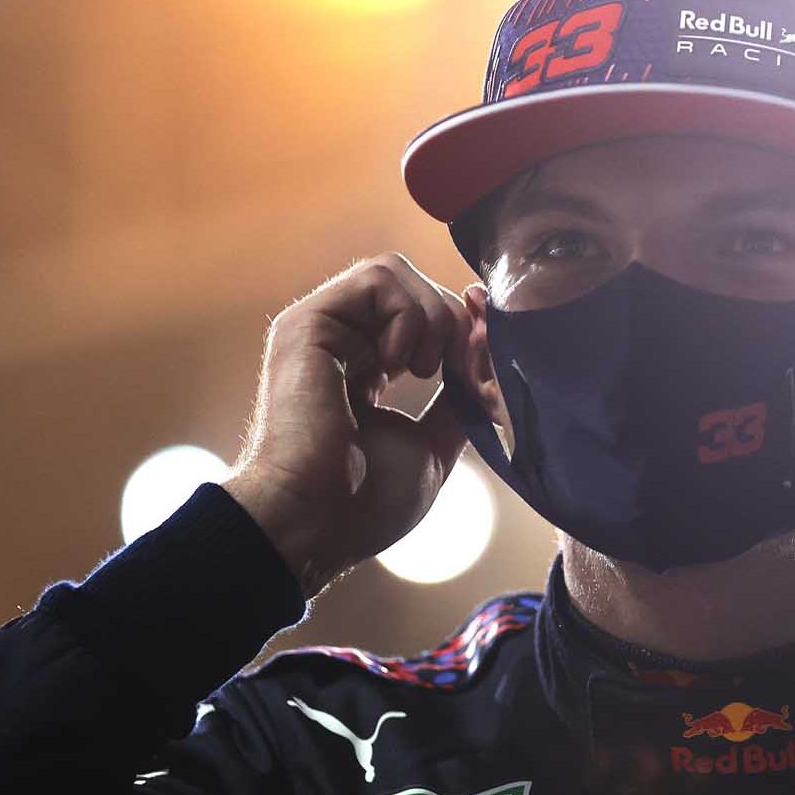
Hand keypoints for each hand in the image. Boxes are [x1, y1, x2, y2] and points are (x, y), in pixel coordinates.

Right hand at [222, 253, 473, 596]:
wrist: (319, 522)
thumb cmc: (366, 501)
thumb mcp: (433, 444)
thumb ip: (458, 400)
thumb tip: (486, 351)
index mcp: (365, 368)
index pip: (421, 315)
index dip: (463, 321)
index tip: (486, 347)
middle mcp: (341, 342)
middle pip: (412, 286)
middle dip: (455, 321)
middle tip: (460, 372)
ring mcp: (323, 328)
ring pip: (395, 271)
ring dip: (432, 315)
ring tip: (424, 370)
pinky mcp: (309, 321)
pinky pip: (376, 277)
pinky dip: (408, 314)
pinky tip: (399, 365)